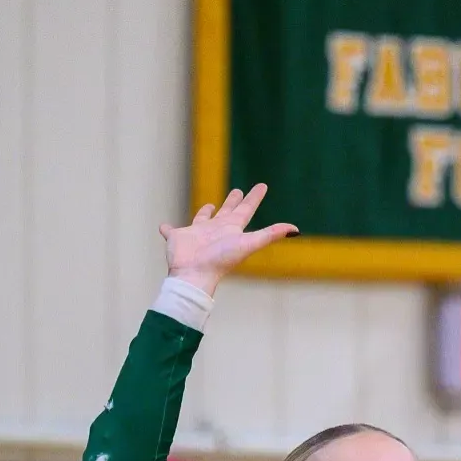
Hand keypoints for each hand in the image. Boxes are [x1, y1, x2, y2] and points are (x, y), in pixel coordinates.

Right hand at [161, 184, 296, 295]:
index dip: (255, 198)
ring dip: (206, 212)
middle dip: (233, 201)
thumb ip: (270, 235)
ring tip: (210, 205)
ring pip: (203, 218)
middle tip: (238, 190)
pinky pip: (171, 231)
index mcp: (232, 230)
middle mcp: (216, 230)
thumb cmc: (221, 260)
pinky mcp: (178, 237)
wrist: (194, 275)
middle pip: (227, 212)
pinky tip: (164, 226)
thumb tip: (295, 229)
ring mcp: (197, 234)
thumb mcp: (249, 243)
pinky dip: (167, 229)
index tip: (262, 186)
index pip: (246, 210)